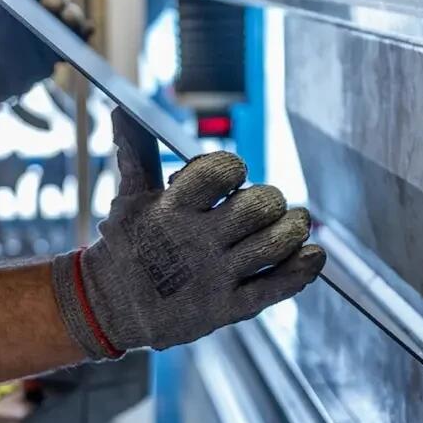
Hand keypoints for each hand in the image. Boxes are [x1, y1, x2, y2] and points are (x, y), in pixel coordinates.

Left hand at [0, 0, 92, 116]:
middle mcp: (37, 10)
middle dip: (60, 1)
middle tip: (53, 8)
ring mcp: (51, 30)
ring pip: (73, 16)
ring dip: (74, 17)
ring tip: (68, 21)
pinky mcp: (61, 49)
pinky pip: (80, 38)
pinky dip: (85, 34)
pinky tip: (86, 31)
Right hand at [52, 109, 325, 359]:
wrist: (109, 311)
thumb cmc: (125, 250)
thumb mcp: (127, 202)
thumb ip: (137, 156)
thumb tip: (122, 111)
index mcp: (170, 208)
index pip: (220, 171)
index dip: (234, 167)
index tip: (233, 176)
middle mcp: (195, 241)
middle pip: (259, 206)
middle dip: (271, 200)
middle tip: (271, 206)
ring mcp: (214, 277)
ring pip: (276, 244)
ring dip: (294, 229)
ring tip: (296, 224)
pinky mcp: (228, 307)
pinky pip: (278, 286)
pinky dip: (303, 268)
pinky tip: (313, 254)